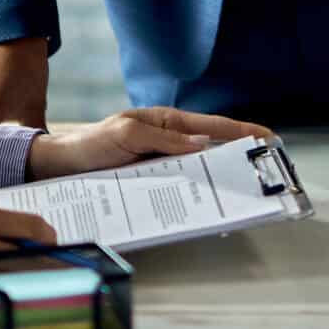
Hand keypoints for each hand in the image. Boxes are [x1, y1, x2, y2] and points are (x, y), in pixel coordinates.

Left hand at [27, 106, 274, 179]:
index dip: (242, 132)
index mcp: (168, 122)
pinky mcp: (152, 182)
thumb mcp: (126, 134)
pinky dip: (195, 194)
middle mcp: (169, 142)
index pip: (212, 126)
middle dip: (239, 158)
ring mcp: (162, 163)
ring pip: (198, 171)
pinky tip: (204, 205)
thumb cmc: (91, 143)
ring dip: (218, 180)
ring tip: (240, 193)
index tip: (268, 138)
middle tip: (263, 171)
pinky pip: (179, 187)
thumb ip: (163, 140)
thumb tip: (201, 145)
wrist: (60, 166)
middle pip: (212, 150)